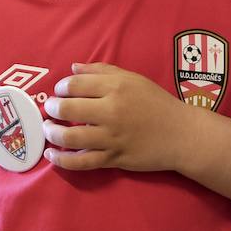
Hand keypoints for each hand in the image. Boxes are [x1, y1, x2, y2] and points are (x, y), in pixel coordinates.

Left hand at [42, 63, 198, 172]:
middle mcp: (112, 111)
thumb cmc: (156, 103)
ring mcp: (112, 137)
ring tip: (48, 130)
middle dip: (53, 109)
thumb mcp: (132, 79)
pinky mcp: (114, 158)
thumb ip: (101, 71)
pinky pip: (82, 162)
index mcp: (116, 87)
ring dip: (52, 133)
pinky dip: (62, 160)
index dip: (61, 88)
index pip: (75, 84)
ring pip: (70, 137)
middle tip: (51, 110)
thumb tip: (72, 68)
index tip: (60, 92)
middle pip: (68, 108)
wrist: (182, 135)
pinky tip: (52, 155)